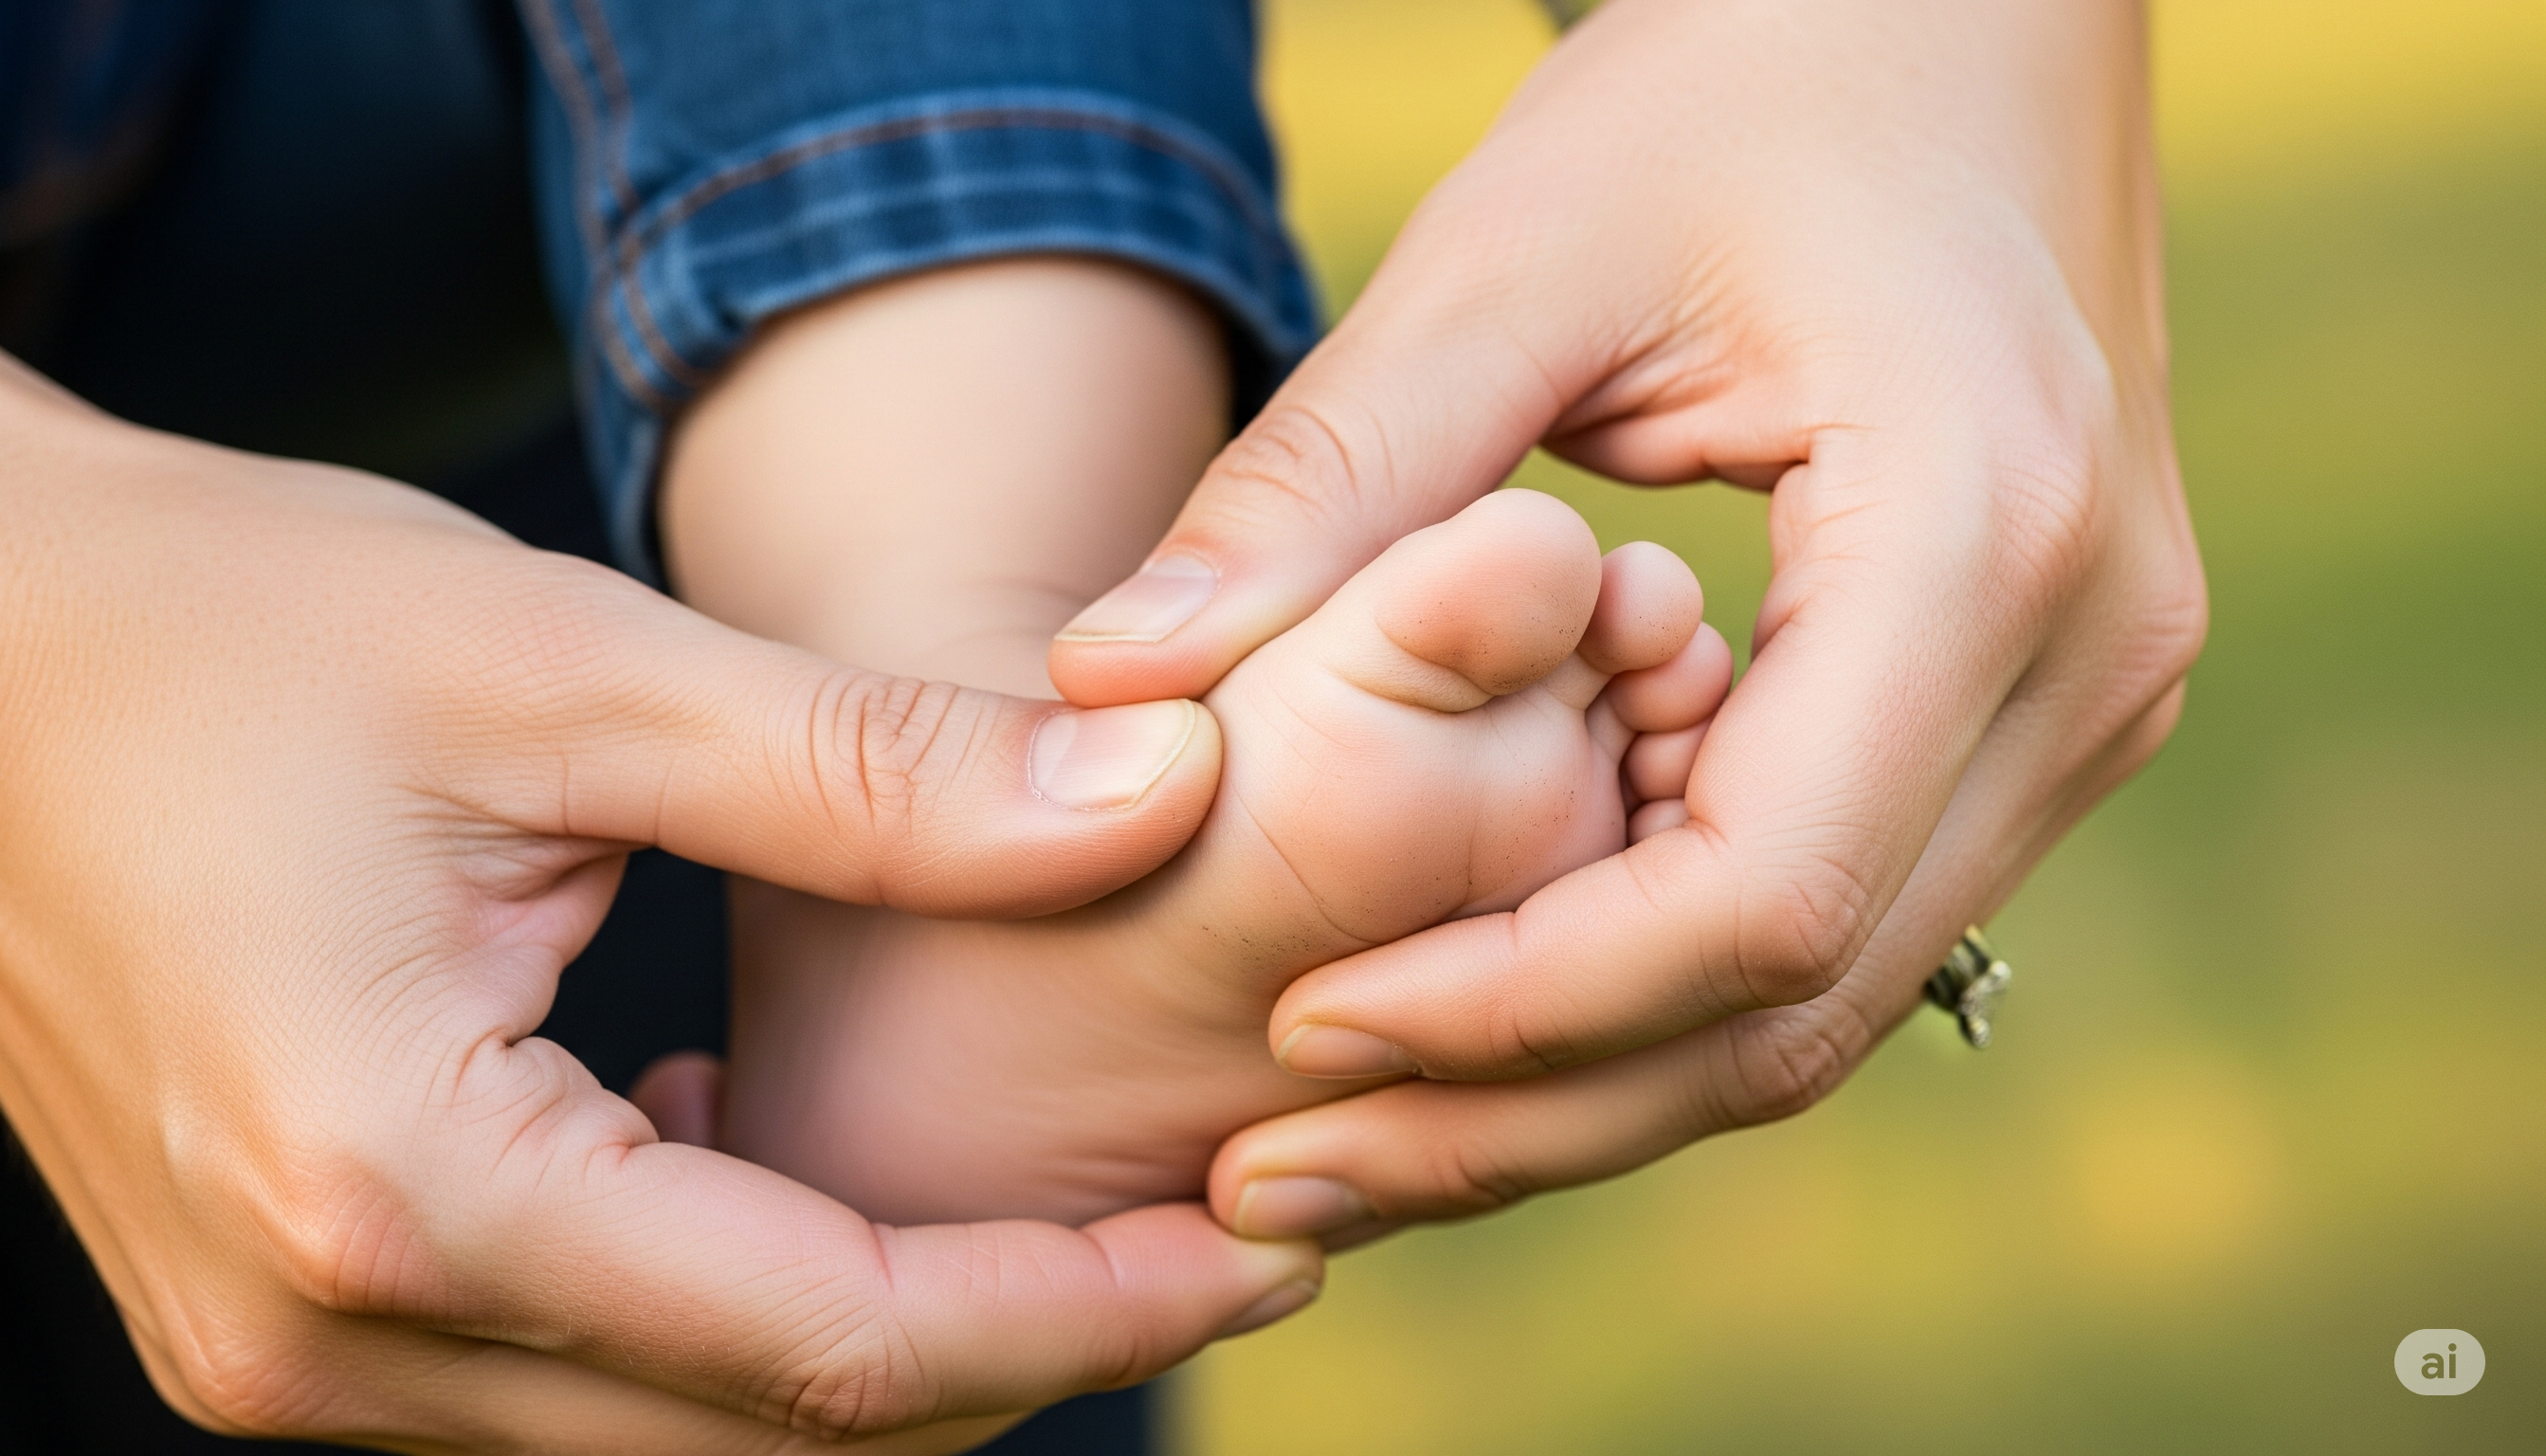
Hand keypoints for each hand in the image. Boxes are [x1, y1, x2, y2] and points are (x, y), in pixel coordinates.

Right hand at [0, 266, 1315, 1451]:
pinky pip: (554, 1385)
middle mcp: (319, 1338)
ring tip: (1039, 1200)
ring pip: (667, 1439)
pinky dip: (709, 1313)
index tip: (1256, 1245)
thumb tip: (1161, 789)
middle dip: (1012, 1345)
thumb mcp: (572, 667)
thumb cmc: (224, 623)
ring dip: (867, 1337)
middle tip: (1208, 1227)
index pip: (829, 1342)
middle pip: (766, 1436)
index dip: (1080, 1308)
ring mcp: (273, 1356)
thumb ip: (879, 768)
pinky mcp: (267, 1315)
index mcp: (398, 1188)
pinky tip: (748, 1147)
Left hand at [1048, 0, 2206, 1234]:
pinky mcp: (2029, 709)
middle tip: (1281, 1175)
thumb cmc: (1739, 83)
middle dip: (1526, 1113)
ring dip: (1580, 1081)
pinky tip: (1473, 1000)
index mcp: (1985, 538)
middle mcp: (2089, 663)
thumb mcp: (1515, 252)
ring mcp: (2088, 701)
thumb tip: (1115, 683)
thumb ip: (1327, 479)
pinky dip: (1650, 988)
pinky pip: (1834, 915)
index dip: (1516, 1009)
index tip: (1300, 1032)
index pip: (1753, 899)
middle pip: (1796, 1007)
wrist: (1952, 16)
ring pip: (1822, 1000)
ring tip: (1342, 1130)